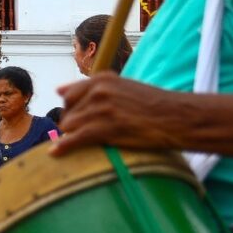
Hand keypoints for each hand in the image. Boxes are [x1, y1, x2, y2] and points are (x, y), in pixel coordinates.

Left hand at [52, 74, 183, 156]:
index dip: (71, 111)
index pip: (69, 95)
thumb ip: (91, 88)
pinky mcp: (106, 127)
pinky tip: (55, 154)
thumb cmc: (153, 105)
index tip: (77, 121)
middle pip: (67, 113)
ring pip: (69, 126)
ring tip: (85, 144)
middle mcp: (98, 91)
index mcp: (102, 79)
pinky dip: (64, 147)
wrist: (177, 117)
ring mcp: (101, 108)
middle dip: (71, 126)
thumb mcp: (122, 87)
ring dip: (73, 137)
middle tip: (83, 136)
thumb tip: (58, 90)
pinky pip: (75, 138)